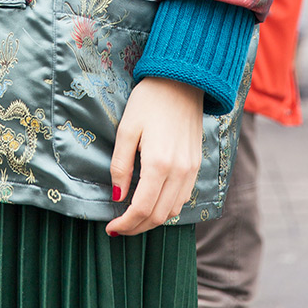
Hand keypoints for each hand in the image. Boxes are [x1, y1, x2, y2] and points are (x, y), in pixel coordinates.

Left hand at [106, 77, 203, 235]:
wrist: (182, 80)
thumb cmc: (149, 100)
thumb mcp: (126, 129)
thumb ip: (121, 165)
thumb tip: (117, 196)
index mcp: (159, 163)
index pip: (142, 208)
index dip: (126, 224)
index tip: (111, 228)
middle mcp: (180, 171)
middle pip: (159, 216)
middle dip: (137, 227)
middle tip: (119, 227)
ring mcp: (191, 169)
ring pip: (173, 210)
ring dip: (153, 219)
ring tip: (133, 216)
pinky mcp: (196, 164)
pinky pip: (183, 197)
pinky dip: (167, 207)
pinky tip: (153, 200)